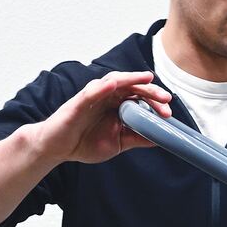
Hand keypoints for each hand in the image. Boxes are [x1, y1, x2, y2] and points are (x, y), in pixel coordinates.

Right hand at [33, 71, 173, 164]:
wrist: (58, 148)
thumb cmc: (84, 142)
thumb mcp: (118, 143)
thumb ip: (137, 138)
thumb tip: (161, 138)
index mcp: (117, 105)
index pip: (140, 98)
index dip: (155, 103)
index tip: (168, 114)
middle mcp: (107, 97)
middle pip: (132, 87)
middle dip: (150, 91)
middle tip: (165, 99)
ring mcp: (93, 97)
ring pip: (114, 82)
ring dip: (131, 80)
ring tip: (146, 78)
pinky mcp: (78, 102)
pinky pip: (91, 92)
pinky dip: (103, 87)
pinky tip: (114, 84)